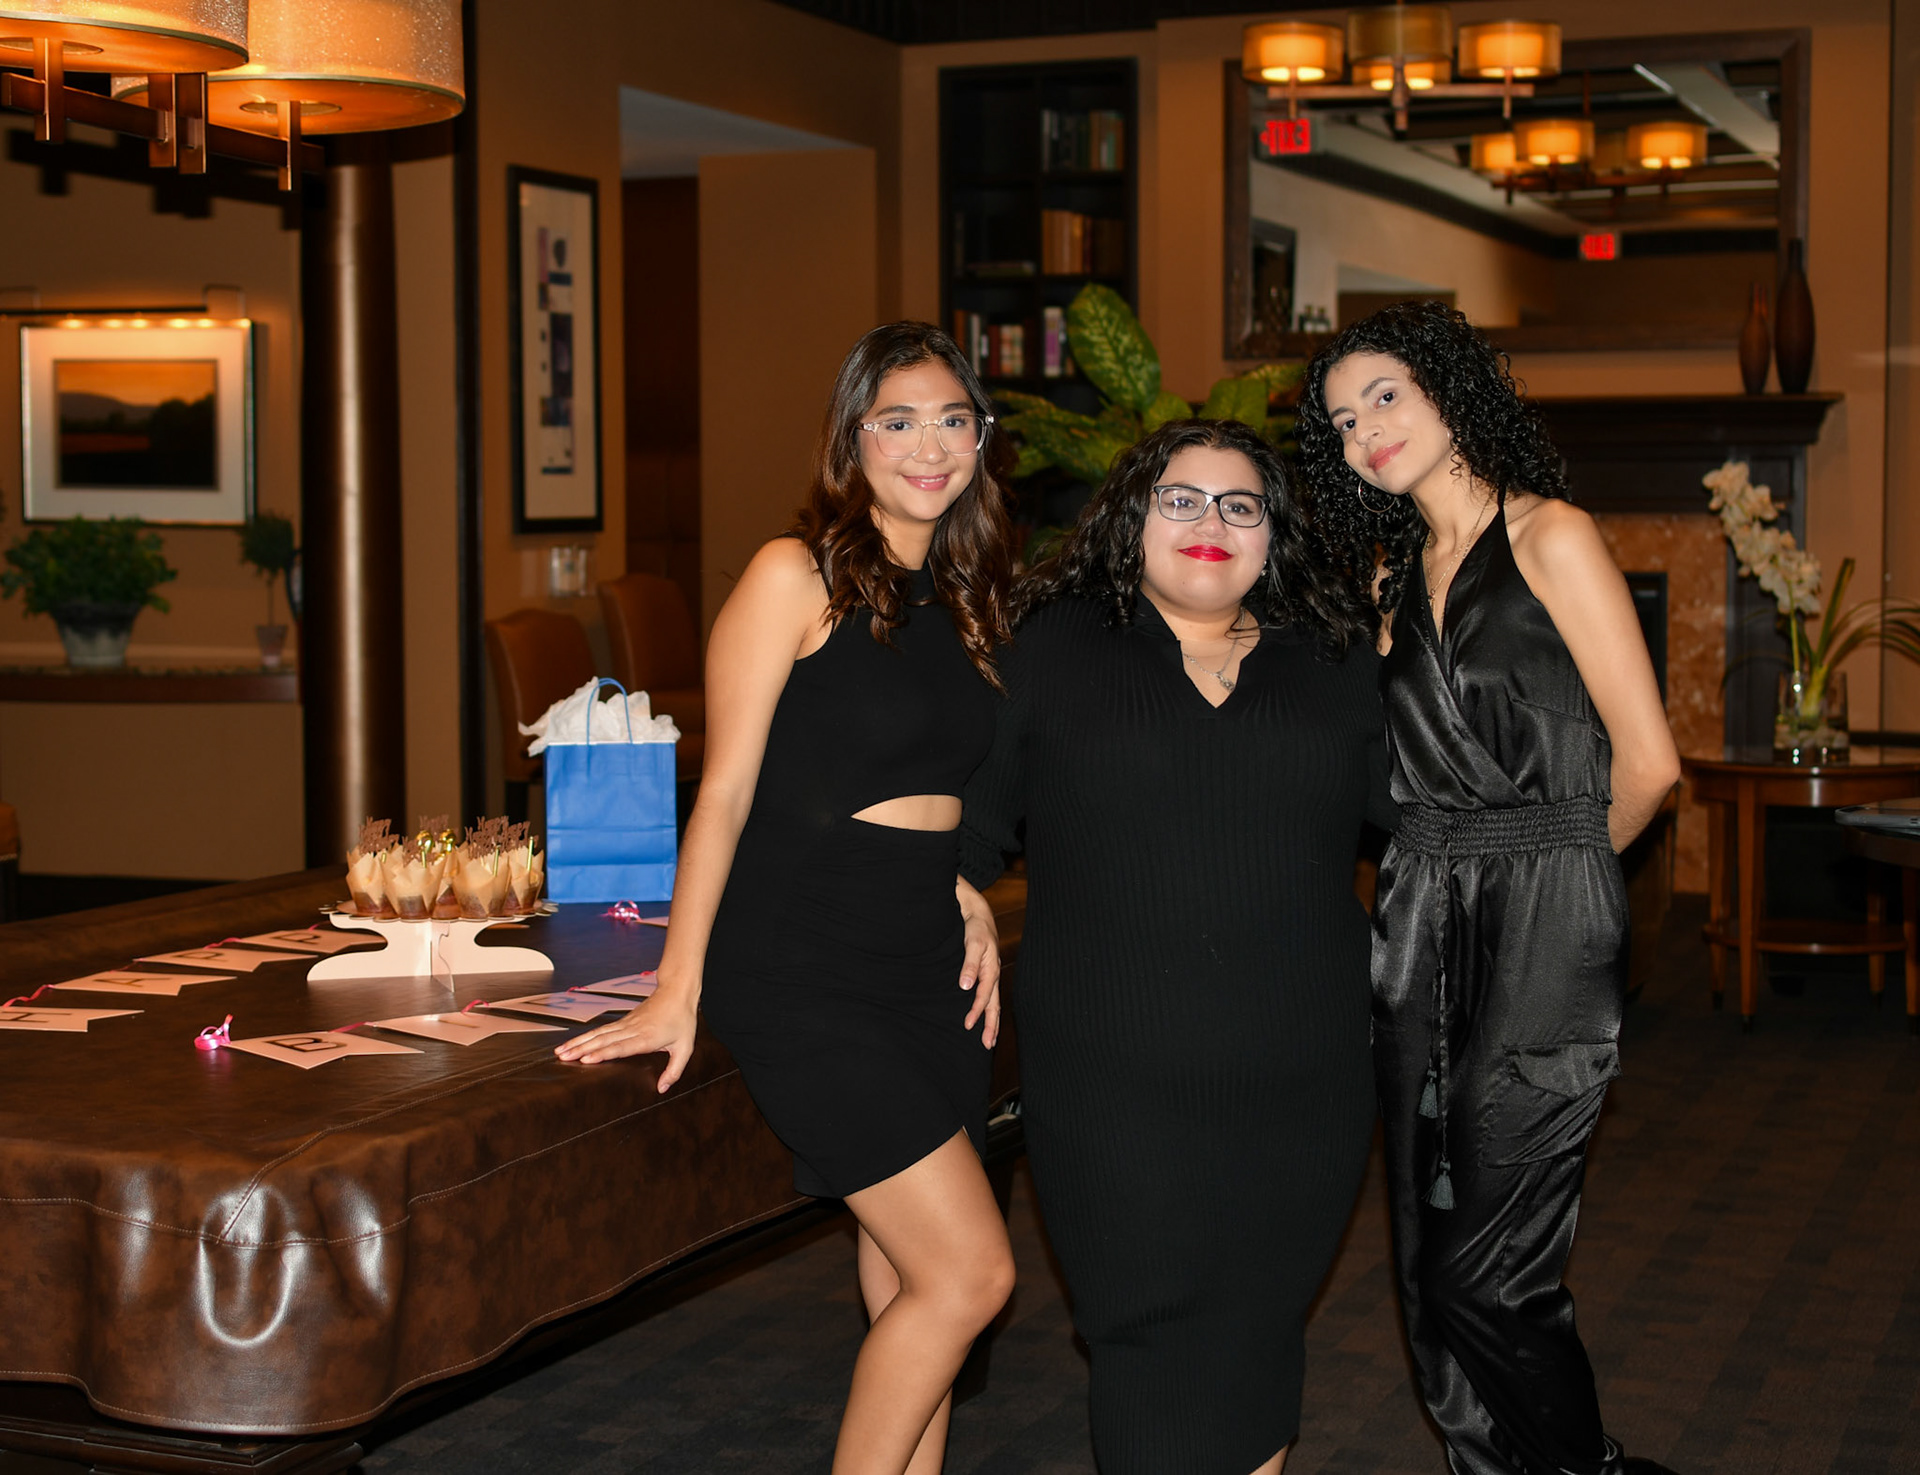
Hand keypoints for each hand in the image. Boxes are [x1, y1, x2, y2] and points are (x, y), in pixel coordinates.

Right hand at [554, 988, 698, 1089]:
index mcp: (646, 1038)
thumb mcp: (685, 1048)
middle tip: (563, 1058)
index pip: (621, 1047)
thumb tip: (662, 1089)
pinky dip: (586, 1036)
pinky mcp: (623, 1021)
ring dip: (578, 1043)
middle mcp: (632, 1030)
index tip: (586, 1059)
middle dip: (582, 1049)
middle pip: (603, 1040)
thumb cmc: (682, 1020)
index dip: (603, 1053)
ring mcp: (626, 1024)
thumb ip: (674, 1070)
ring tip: (560, 1052)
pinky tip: (574, 1043)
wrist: (677, 992)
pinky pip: (601, 1030)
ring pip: (598, 1034)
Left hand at [956, 877, 1001, 1049]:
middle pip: (994, 1005)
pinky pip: (989, 997)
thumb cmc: (975, 927)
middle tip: (987, 1046)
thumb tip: (965, 986)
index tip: (968, 1025)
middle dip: (991, 1026)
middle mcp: (993, 975)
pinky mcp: (986, 974)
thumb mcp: (972, 942)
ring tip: (989, 1040)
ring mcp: (991, 975)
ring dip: (991, 1022)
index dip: (976, 1011)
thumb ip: (969, 964)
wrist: (979, 914)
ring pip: (993, 1003)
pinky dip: (988, 1010)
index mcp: (991, 969)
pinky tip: (984, 1018)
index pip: (984, 996)